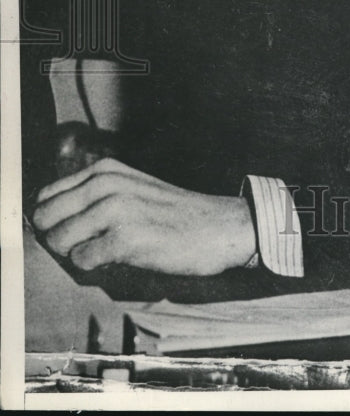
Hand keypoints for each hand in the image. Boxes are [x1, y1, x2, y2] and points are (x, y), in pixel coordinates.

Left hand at [33, 158, 256, 275]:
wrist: (216, 226)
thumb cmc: (171, 214)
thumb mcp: (130, 189)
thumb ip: (91, 196)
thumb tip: (47, 220)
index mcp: (105, 170)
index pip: (45, 195)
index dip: (49, 219)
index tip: (66, 231)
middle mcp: (107, 184)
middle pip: (44, 217)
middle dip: (56, 237)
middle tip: (84, 245)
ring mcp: (116, 209)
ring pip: (58, 239)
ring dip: (74, 253)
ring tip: (103, 250)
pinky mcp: (126, 238)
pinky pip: (82, 260)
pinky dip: (93, 265)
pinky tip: (118, 257)